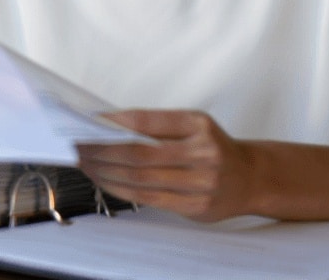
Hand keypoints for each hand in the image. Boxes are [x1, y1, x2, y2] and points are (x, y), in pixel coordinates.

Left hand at [76, 109, 255, 221]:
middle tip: (77, 145)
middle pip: (139, 153)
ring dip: (105, 171)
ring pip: (140, 179)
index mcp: (199, 125)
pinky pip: (148, 199)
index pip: (147, 122)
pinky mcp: (196, 207)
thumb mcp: (193, 125)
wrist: (250, 178)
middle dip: (102, 150)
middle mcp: (203, 154)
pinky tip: (104, 180)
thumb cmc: (212, 147)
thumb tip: (108, 124)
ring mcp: (201, 183)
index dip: (114, 122)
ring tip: (85, 163)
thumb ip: (157, 126)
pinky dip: (121, 189)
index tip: (89, 121)